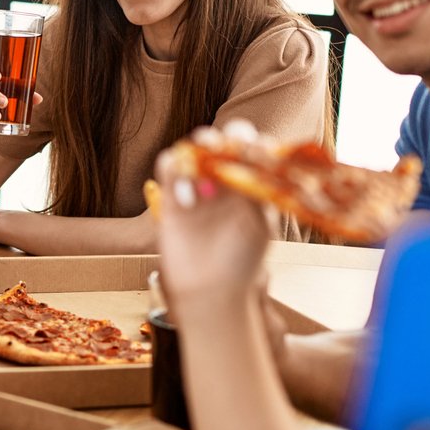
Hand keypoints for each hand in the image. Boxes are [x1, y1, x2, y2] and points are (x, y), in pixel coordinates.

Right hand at [152, 130, 270, 318]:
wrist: (210, 291)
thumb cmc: (241, 263)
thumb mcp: (260, 226)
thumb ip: (257, 192)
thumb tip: (257, 161)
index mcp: (250, 185)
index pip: (253, 150)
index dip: (255, 143)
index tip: (259, 149)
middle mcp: (224, 182)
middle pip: (223, 140)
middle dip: (227, 137)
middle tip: (230, 150)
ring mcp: (197, 187)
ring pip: (194, 147)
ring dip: (200, 147)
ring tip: (207, 175)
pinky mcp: (172, 197)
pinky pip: (169, 165)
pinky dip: (175, 170)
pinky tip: (187, 200)